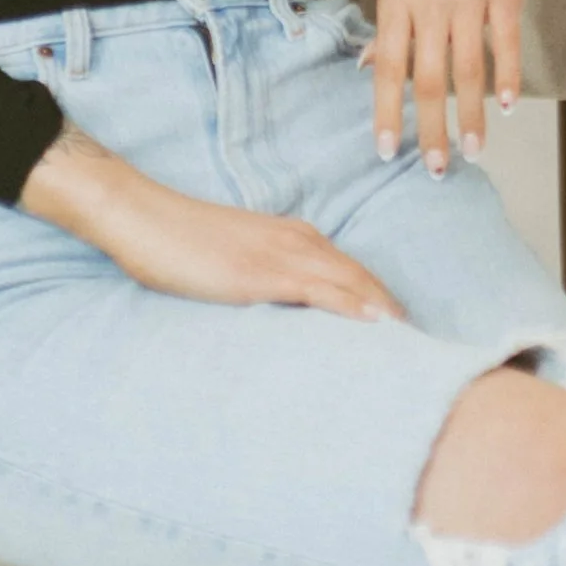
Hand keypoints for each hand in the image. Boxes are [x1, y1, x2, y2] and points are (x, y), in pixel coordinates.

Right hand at [21, 129, 403, 319]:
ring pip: (352, 284)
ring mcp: (281, 255)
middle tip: (426, 351)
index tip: (404, 335)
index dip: (381, 303)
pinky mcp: (261, 272)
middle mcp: (298, 241)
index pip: (353, 274)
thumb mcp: (230, 262)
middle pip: (364, 279)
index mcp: (293, 238)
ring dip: (386, 314)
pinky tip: (378, 326)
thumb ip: (261, 281)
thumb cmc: (176, 240)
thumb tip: (279, 314)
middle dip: (395, 313)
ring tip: (416, 349)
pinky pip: (321, 290)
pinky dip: (354, 307)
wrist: (139, 214)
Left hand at [369, 0, 547, 172]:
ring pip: (469, 69)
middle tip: (437, 170)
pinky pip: (505, 41)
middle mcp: (431, 1)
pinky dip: (507, 76)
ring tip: (475, 151)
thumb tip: (375, 65)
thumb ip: (388, 17)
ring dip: (473, 116)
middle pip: (429, 79)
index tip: (387, 152)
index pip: (389, 68)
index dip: (387, 113)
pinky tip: (506, 105)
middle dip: (432, 130)